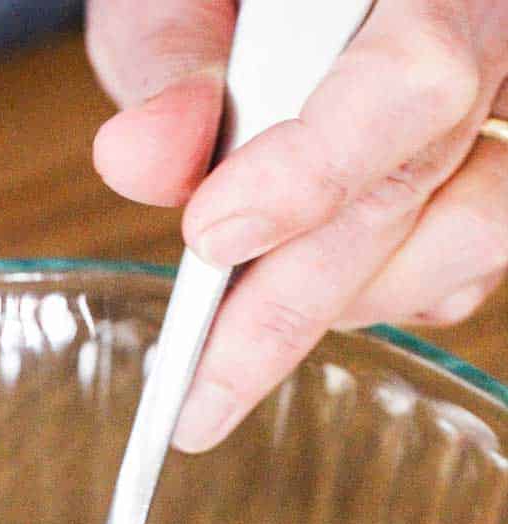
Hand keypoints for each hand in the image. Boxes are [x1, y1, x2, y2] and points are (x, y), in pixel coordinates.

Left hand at [87, 0, 507, 451]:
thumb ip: (168, 58)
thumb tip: (140, 159)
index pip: (411, 75)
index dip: (316, 172)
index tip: (212, 238)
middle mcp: (490, 27)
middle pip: (420, 180)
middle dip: (295, 301)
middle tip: (200, 399)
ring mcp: (505, 99)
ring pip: (471, 234)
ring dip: (351, 299)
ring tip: (243, 328)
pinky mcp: (490, 161)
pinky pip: (470, 254)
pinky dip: (386, 292)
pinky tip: (304, 297)